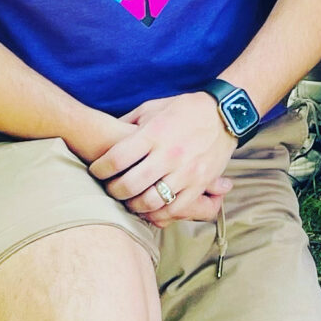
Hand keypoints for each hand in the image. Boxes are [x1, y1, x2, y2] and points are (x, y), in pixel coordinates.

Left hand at [88, 93, 237, 223]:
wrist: (224, 114)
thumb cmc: (184, 109)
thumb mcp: (153, 108)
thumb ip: (128, 123)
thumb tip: (105, 137)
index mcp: (154, 133)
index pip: (117, 158)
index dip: (100, 169)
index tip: (96, 171)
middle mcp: (168, 154)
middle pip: (130, 185)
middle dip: (113, 191)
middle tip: (109, 189)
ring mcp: (185, 171)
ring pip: (150, 201)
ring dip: (133, 205)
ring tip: (129, 200)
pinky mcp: (199, 184)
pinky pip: (175, 209)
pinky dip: (159, 213)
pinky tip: (151, 208)